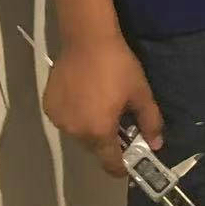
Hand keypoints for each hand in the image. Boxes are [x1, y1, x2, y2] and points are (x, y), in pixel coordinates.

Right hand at [42, 34, 163, 177]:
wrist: (87, 39)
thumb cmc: (117, 66)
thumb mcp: (140, 92)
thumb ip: (150, 121)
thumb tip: (156, 144)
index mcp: (99, 133)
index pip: (111, 164)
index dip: (122, 166)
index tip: (130, 161)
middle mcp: (75, 132)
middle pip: (94, 147)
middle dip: (107, 140)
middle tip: (118, 119)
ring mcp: (59, 120)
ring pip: (79, 133)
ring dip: (90, 126)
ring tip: (99, 103)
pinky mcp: (48, 106)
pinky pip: (66, 119)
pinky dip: (75, 114)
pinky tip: (83, 96)